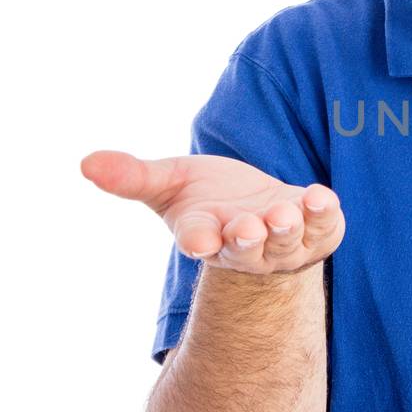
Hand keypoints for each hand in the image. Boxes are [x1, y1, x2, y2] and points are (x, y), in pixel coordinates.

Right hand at [80, 150, 344, 274]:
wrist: (260, 208)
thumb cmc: (209, 197)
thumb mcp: (168, 184)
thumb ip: (132, 176)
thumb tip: (85, 162)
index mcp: (206, 234)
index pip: (199, 241)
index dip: (198, 240)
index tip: (198, 239)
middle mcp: (246, 246)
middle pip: (247, 249)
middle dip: (249, 239)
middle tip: (249, 228)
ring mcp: (285, 244)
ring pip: (287, 243)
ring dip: (287, 229)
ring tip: (285, 213)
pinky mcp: (318, 232)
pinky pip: (325, 228)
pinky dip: (324, 214)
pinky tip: (320, 196)